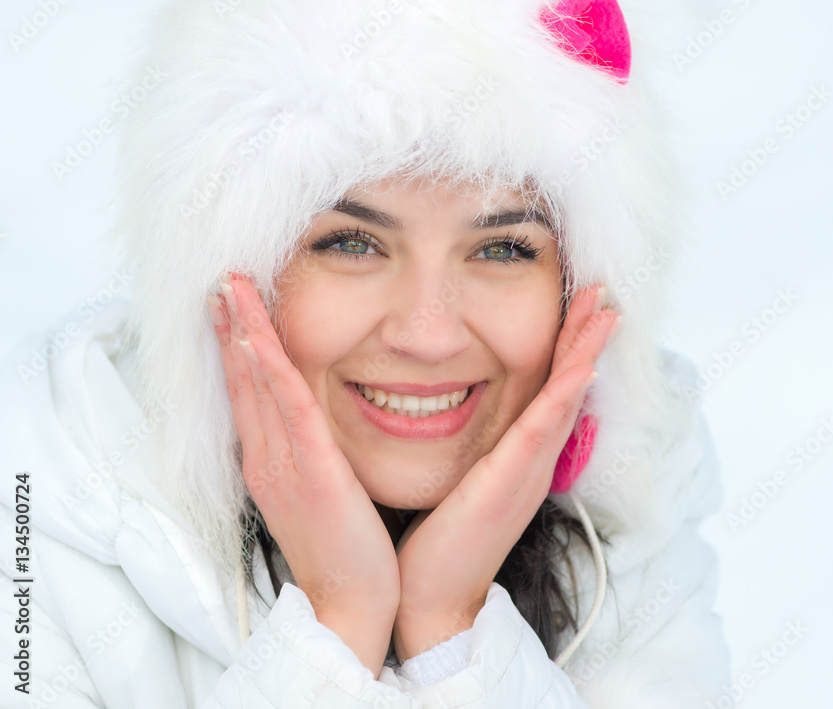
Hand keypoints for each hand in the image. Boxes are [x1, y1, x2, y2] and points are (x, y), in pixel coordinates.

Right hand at [208, 273, 400, 677]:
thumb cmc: (344, 553)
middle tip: (224, 280)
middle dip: (232, 327)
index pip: (250, 394)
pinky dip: (271, 369)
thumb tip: (318, 428)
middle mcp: (268, 460)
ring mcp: (283, 466)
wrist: (349, 607)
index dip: (239, 347)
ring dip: (244, 332)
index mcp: (272, 465)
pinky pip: (289, 410)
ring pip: (258, 386)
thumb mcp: (322, 496)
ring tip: (233, 288)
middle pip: (244, 381)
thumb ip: (313, 459)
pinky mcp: (312, 473)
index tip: (234, 306)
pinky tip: (260, 336)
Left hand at [391, 283, 618, 660]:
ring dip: (585, 354)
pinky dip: (562, 396)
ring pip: (564, 401)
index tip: (578, 309)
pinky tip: (579, 367)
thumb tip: (449, 414)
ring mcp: (526, 474)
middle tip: (604, 294)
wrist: (433, 597)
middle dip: (586, 339)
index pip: (550, 394)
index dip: (568, 350)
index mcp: (520, 460)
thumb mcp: (460, 484)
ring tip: (605, 312)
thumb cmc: (439, 543)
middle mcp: (532, 463)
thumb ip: (469, 451)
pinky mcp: (507, 485)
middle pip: (568, 389)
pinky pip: (540, 432)